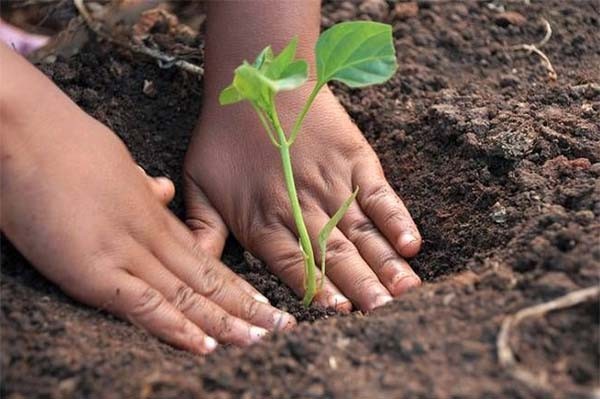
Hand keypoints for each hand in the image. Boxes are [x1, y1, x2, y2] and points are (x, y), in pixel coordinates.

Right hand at [0, 44, 294, 354]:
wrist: (27, 130)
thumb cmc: (64, 145)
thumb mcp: (116, 163)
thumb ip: (142, 186)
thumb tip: (163, 190)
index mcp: (152, 213)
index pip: (203, 256)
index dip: (234, 281)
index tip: (261, 298)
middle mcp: (150, 235)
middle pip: (207, 277)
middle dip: (245, 305)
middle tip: (281, 324)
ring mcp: (127, 252)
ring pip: (188, 293)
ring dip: (225, 320)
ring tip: (259, 337)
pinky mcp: (96, 271)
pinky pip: (146, 305)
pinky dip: (178, 328)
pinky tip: (206, 345)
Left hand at [184, 83, 421, 311]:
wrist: (260, 80)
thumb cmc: (224, 137)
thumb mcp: (199, 184)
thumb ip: (203, 231)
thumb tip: (196, 272)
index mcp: (263, 220)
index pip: (294, 265)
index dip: (318, 290)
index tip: (340, 314)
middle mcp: (300, 207)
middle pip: (334, 255)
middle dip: (361, 287)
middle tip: (383, 314)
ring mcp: (331, 183)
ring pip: (360, 232)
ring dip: (383, 264)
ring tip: (405, 291)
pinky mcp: (354, 159)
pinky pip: (379, 193)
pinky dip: (395, 218)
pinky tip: (410, 245)